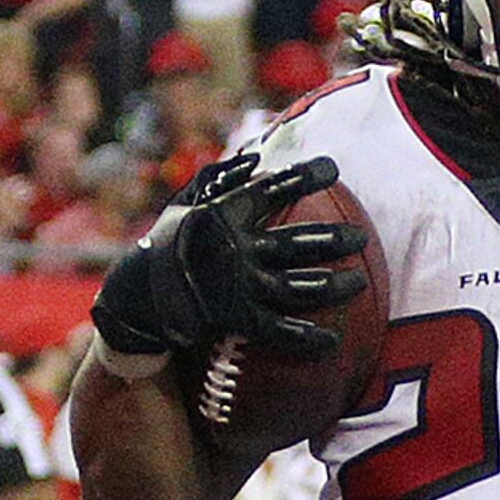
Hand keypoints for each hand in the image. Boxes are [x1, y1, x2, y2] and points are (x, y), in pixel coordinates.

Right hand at [92, 151, 368, 367]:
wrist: (136, 297)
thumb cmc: (166, 244)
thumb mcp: (183, 205)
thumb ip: (218, 180)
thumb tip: (255, 157)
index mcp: (222, 216)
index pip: (271, 190)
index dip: (303, 177)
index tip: (332, 168)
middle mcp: (235, 249)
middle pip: (296, 243)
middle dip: (335, 238)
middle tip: (362, 236)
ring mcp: (238, 286)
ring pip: (298, 287)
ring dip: (334, 286)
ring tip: (360, 282)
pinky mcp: (236, 319)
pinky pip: (279, 331)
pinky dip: (307, 338)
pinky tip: (332, 342)